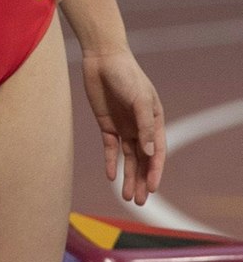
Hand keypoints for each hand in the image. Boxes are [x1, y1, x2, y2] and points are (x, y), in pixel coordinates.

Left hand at [83, 48, 164, 204]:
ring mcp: (124, 127)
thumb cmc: (126, 76)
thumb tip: (150, 154)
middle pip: (143, 161)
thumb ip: (144, 126)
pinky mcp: (106, 125)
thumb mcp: (139, 99)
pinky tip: (110, 177)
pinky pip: (110, 148)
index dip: (155, 172)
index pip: (157, 154)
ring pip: (128, 159)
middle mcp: (140, 128)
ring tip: (126, 197)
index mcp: (154, 122)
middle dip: (142, 181)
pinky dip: (111, 162)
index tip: (152, 189)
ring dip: (128, 177)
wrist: (103, 59)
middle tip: (138, 202)